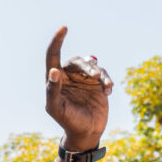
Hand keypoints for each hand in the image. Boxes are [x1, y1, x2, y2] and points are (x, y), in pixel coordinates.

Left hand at [45, 26, 111, 149]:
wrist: (86, 133)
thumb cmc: (67, 121)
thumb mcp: (56, 108)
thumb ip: (52, 90)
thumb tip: (54, 71)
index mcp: (55, 78)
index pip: (53, 55)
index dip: (57, 41)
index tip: (64, 28)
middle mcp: (70, 76)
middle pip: (78, 61)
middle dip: (87, 67)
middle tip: (95, 77)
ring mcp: (84, 79)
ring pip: (93, 66)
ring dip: (100, 73)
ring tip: (105, 85)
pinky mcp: (98, 85)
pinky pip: (104, 75)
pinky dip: (107, 80)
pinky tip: (109, 90)